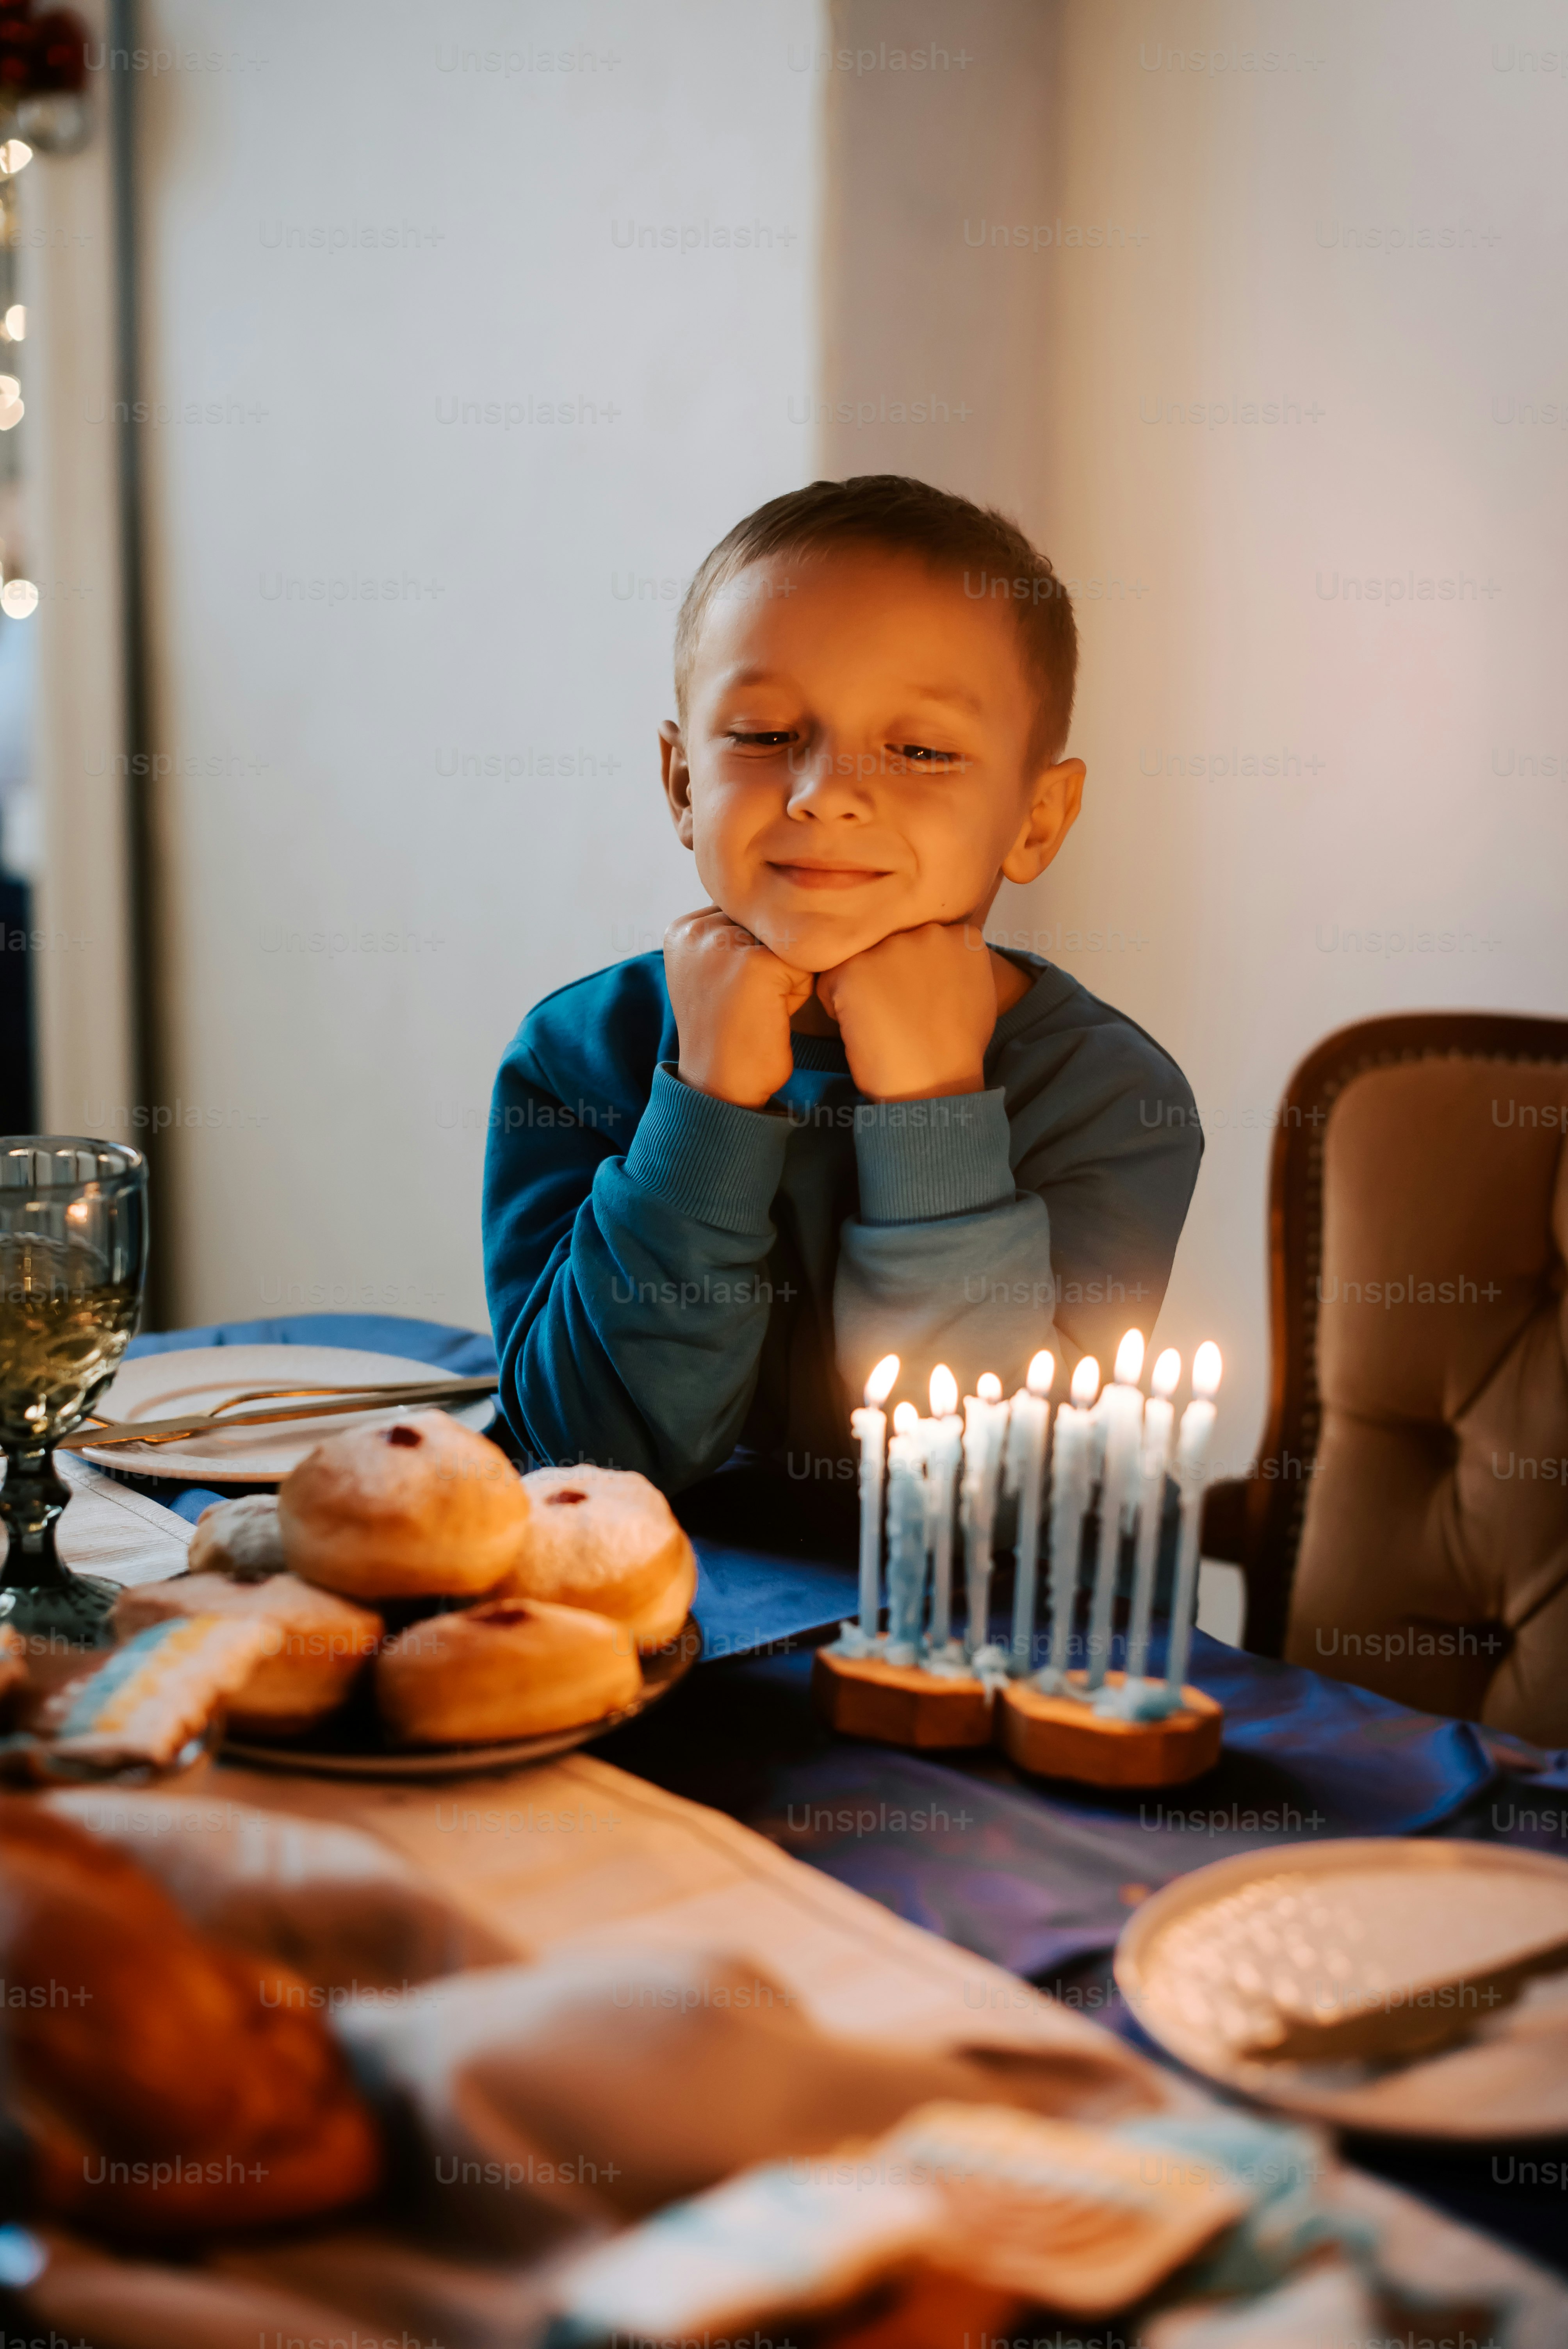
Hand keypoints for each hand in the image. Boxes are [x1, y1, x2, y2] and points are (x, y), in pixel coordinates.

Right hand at [664, 907, 814, 1108]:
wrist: (720, 1089)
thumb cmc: (730, 1035)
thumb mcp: (721, 972)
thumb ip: (739, 934)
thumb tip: (798, 902)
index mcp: (683, 929)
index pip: (750, 913)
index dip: (760, 953)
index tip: (739, 993)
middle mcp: (696, 928)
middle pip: (772, 921)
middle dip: (776, 961)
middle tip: (751, 1005)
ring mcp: (722, 943)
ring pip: (791, 938)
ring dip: (791, 973)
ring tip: (762, 1008)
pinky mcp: (754, 963)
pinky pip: (806, 960)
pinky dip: (801, 991)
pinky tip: (772, 1015)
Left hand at [818, 923, 996, 1101]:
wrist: (936, 1085)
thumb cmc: (955, 1051)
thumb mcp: (973, 993)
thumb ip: (953, 964)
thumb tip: (934, 959)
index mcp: (960, 936)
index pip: (919, 940)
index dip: (913, 974)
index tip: (920, 1001)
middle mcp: (927, 932)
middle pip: (888, 947)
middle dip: (886, 975)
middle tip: (900, 1014)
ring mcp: (890, 948)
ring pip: (858, 962)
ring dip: (861, 990)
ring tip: (884, 1023)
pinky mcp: (854, 970)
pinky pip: (830, 983)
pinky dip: (837, 1009)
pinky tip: (863, 1031)